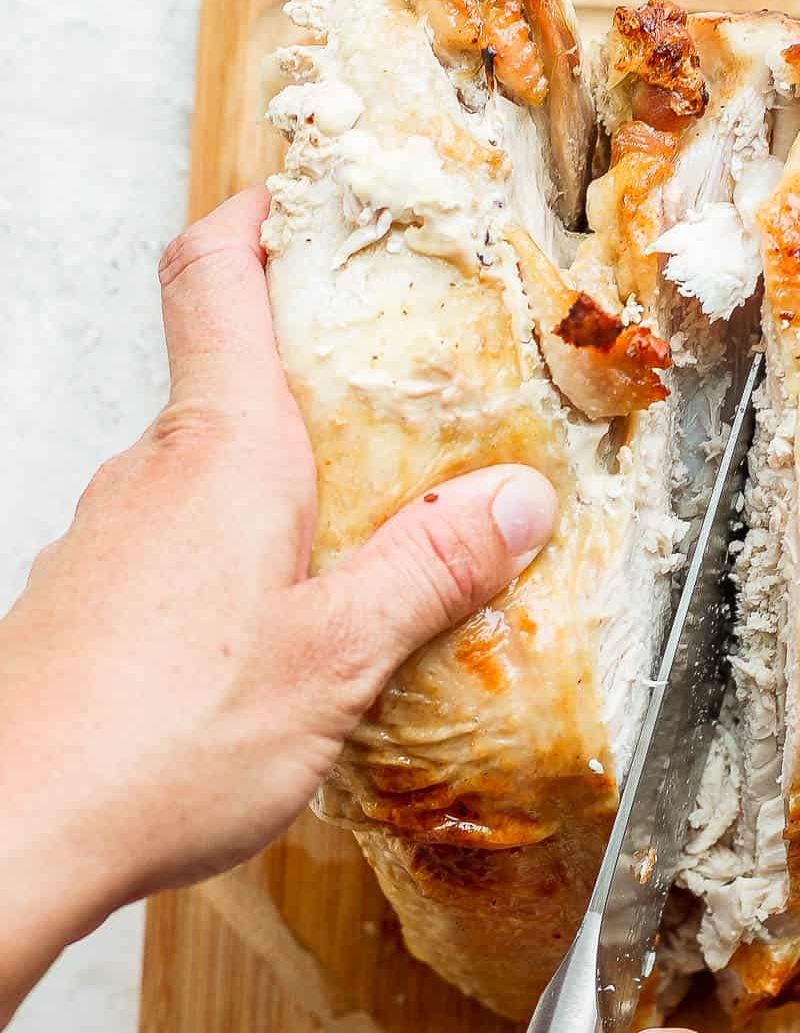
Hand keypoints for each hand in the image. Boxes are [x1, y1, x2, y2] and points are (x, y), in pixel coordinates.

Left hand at [0, 188, 556, 1014]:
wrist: (13, 829)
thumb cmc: (161, 740)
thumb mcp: (338, 657)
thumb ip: (430, 571)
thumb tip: (516, 502)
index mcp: (222, 451)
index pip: (214, 273)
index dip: (257, 216)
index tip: (308, 203)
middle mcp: (152, 473)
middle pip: (226, 376)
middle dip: (313, 377)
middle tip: (402, 405)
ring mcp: (111, 536)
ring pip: (205, 471)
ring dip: (282, 482)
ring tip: (364, 539)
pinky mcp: (93, 601)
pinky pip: (177, 542)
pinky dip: (237, 554)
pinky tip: (280, 632)